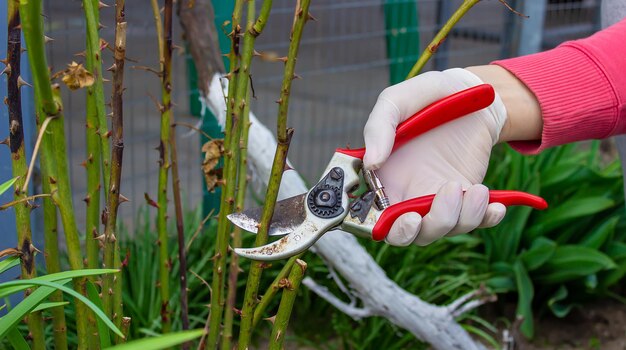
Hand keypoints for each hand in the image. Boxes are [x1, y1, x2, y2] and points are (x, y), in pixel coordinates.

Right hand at [363, 68, 507, 245]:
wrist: (470, 91)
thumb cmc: (426, 97)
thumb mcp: (396, 101)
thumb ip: (378, 128)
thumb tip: (371, 163)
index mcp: (381, 177)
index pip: (371, 216)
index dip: (380, 227)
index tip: (404, 217)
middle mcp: (405, 193)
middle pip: (405, 234)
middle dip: (417, 231)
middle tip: (427, 212)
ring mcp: (436, 198)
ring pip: (440, 229)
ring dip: (459, 218)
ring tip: (474, 189)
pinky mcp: (465, 197)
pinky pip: (474, 221)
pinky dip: (485, 219)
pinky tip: (495, 204)